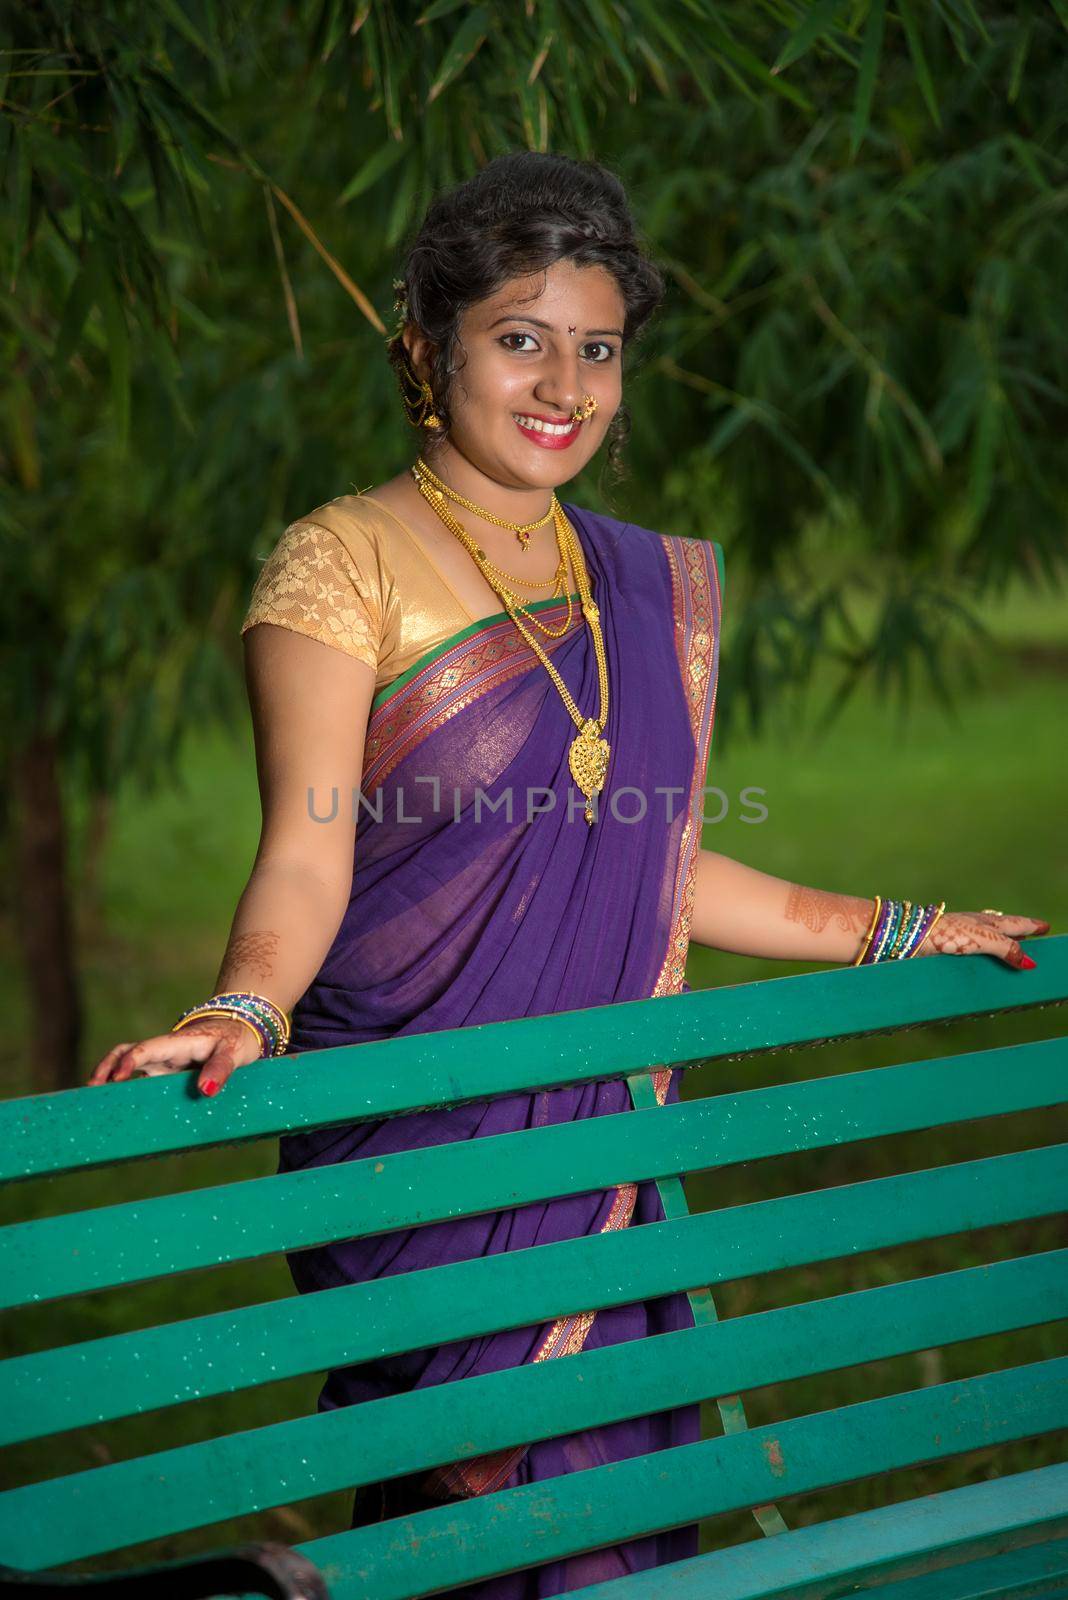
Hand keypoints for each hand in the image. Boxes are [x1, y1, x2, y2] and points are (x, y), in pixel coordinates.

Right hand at [87, 1016, 263, 1095]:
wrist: (242, 1030)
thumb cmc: (236, 1039)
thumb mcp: (234, 1053)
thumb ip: (220, 1070)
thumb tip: (206, 1091)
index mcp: (177, 1042)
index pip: (146, 1049)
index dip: (128, 1062)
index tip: (115, 1078)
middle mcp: (165, 1051)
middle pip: (126, 1052)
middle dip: (106, 1067)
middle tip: (92, 1089)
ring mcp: (164, 1061)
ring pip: (129, 1063)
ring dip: (110, 1074)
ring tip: (95, 1096)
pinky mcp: (167, 1072)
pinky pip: (142, 1077)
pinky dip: (128, 1088)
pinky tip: (120, 1106)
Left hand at [918, 910, 1050, 969]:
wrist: (912, 937)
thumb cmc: (948, 933)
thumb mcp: (984, 939)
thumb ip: (1007, 949)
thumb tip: (1029, 963)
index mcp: (987, 922)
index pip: (1016, 924)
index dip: (1030, 926)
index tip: (1044, 926)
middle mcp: (976, 926)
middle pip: (1002, 928)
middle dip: (1018, 932)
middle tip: (1032, 933)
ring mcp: (962, 936)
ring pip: (987, 938)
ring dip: (1001, 942)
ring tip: (1011, 945)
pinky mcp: (948, 948)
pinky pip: (973, 951)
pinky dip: (983, 954)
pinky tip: (979, 960)